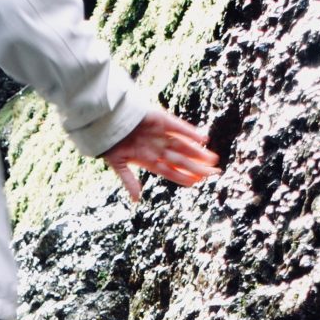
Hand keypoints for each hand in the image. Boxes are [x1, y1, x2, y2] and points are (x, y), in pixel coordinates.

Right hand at [102, 108, 219, 201]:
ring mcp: (160, 134)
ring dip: (198, 153)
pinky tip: (203, 139)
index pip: (171, 171)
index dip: (184, 177)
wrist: (104, 121)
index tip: (198, 182)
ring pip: (184, 146)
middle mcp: (157, 148)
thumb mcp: (118, 164)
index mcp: (148, 160)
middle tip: (215, 173)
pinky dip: (190, 133)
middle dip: (197, 167)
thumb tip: (136, 200)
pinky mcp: (160, 119)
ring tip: (213, 159)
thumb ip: (128, 181)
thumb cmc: (109, 143)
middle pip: (181, 160)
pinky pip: (179, 127)